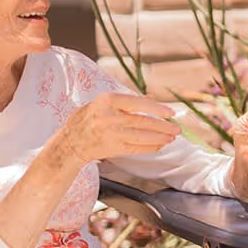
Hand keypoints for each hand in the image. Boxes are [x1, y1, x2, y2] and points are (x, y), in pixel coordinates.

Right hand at [57, 93, 180, 163]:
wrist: (70, 142)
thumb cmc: (88, 119)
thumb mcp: (102, 103)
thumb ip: (126, 101)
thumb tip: (150, 98)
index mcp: (106, 100)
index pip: (137, 103)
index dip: (156, 108)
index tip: (171, 113)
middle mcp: (108, 116)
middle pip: (142, 122)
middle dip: (163, 126)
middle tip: (177, 128)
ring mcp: (110, 134)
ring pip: (141, 136)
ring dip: (160, 138)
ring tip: (172, 137)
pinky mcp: (112, 148)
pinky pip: (136, 148)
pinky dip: (150, 147)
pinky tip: (160, 145)